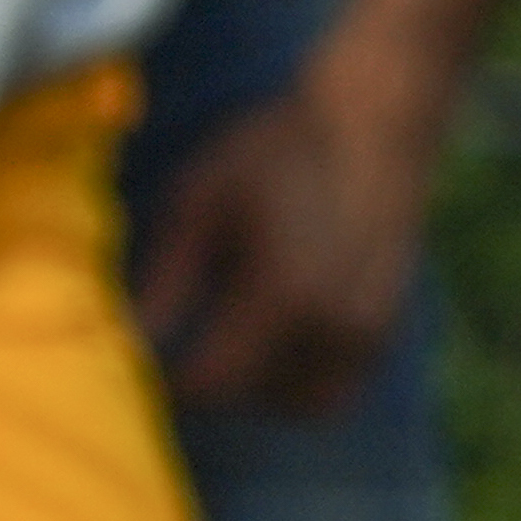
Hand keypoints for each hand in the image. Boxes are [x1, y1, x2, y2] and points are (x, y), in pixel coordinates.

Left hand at [138, 51, 442, 417]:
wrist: (376, 118)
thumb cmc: (278, 147)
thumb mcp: (203, 198)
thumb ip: (167, 277)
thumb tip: (130, 339)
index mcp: (280, 296)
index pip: (213, 383)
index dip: (171, 383)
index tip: (148, 362)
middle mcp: (332, 325)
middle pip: (259, 400)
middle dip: (220, 386)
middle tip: (191, 349)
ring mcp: (370, 327)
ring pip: (308, 402)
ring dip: (268, 391)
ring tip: (239, 347)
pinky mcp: (390, 320)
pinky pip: (343, 382)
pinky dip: (308, 378)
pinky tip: (283, 334)